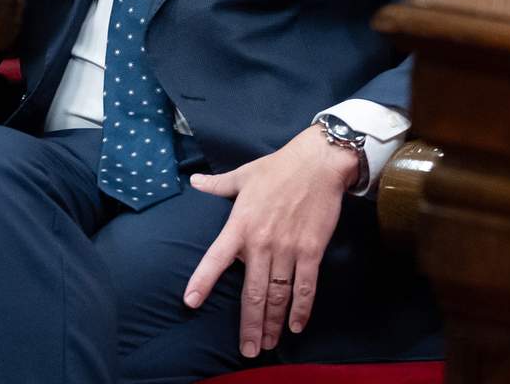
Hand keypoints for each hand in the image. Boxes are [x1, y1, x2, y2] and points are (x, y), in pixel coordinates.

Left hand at [183, 125, 361, 358]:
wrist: (319, 161)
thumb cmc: (280, 166)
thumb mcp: (244, 174)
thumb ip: (217, 185)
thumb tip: (194, 181)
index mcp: (240, 225)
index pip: (215, 258)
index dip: (203, 280)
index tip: (190, 302)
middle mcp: (262, 242)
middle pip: (252, 292)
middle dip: (249, 325)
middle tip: (247, 349)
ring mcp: (288, 248)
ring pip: (278, 295)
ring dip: (272, 323)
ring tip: (268, 344)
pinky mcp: (311, 249)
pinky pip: (305, 285)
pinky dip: (301, 308)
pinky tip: (296, 325)